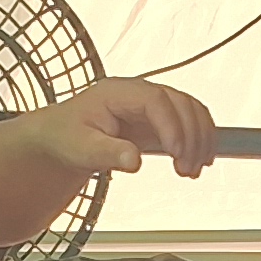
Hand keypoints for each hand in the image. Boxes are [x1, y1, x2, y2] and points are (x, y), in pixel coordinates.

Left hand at [33, 78, 217, 180]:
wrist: (61, 137)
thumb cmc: (66, 137)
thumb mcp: (81, 148)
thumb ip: (108, 153)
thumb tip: (134, 160)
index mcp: (118, 92)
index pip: (155, 100)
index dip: (171, 125)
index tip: (176, 152)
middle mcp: (138, 93)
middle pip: (180, 103)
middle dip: (191, 136)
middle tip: (187, 167)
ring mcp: (150, 105)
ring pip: (190, 111)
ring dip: (199, 139)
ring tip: (194, 168)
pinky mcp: (157, 120)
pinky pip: (188, 122)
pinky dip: (198, 140)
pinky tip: (199, 161)